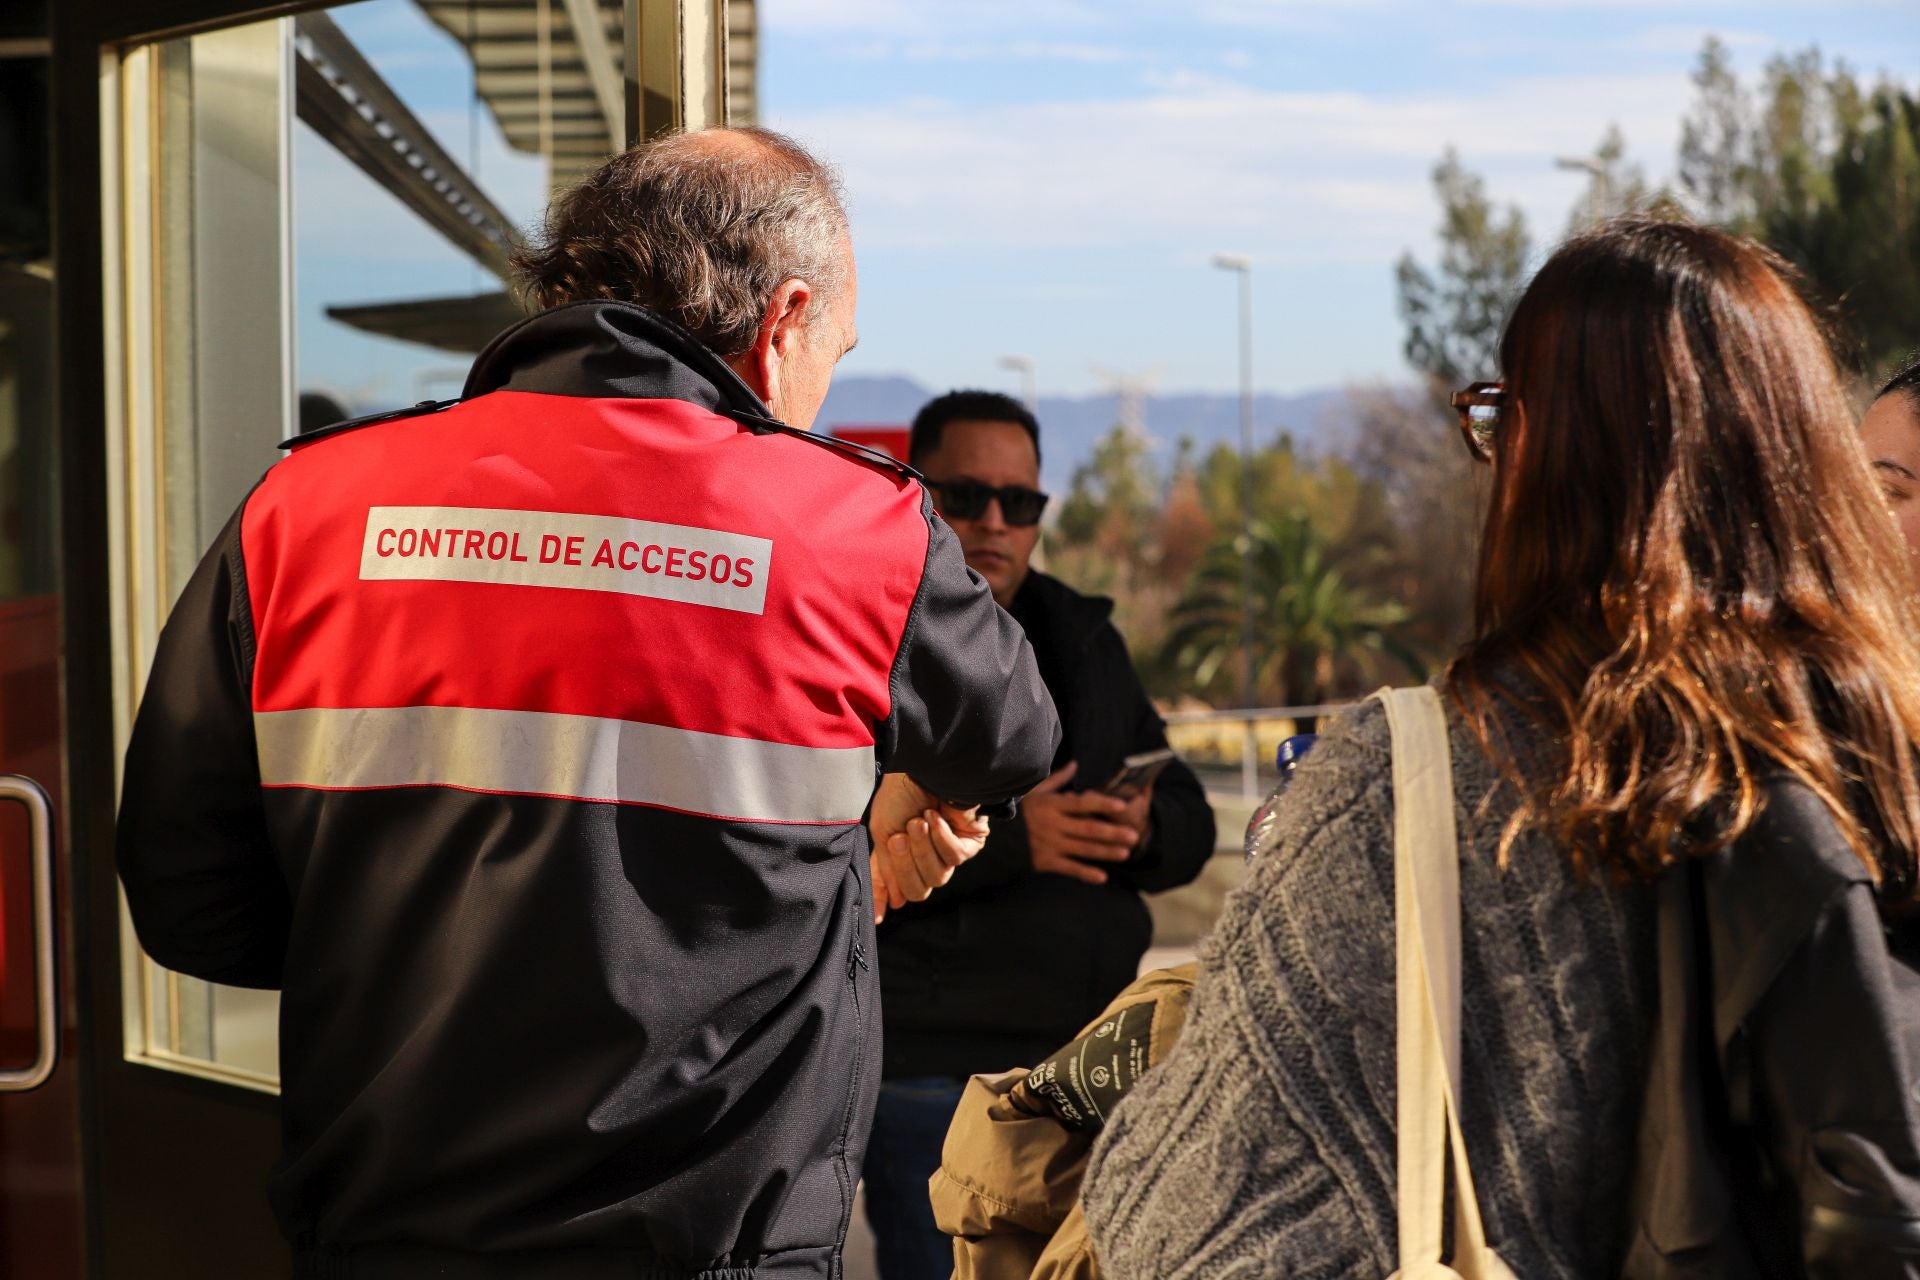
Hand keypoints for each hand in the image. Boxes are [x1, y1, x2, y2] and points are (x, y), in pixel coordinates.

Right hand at [868, 774, 990, 922]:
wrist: (923, 770)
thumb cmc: (900, 796)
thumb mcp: (883, 833)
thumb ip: (885, 871)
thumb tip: (888, 909)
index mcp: (906, 857)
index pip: (902, 890)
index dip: (890, 892)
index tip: (878, 909)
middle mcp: (928, 858)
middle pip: (920, 889)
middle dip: (907, 865)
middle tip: (899, 837)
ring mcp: (950, 851)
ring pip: (938, 875)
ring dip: (924, 848)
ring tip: (918, 821)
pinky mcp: (970, 842)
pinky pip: (955, 856)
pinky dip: (942, 837)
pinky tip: (937, 817)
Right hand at [1023, 762, 1139, 885]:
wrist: (994, 837)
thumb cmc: (1019, 810)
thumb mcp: (1035, 791)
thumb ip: (1058, 780)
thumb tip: (1075, 764)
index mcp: (1052, 805)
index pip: (1081, 804)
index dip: (1102, 803)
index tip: (1122, 806)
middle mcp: (1052, 824)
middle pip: (1087, 828)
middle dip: (1112, 833)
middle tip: (1134, 835)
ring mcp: (1049, 844)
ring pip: (1082, 849)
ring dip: (1105, 852)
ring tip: (1126, 853)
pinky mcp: (1044, 861)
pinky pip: (1068, 868)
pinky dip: (1085, 873)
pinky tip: (1103, 877)